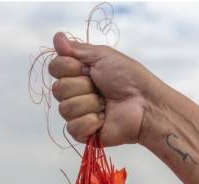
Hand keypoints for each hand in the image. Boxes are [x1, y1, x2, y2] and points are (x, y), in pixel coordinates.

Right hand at [48, 32, 162, 145]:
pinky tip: (104, 119)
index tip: (87, 68)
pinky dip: (91, 121)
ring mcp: (77, 114)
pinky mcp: (82, 133)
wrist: (144, 104)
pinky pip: (73, 127)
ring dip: (89, 104)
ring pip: (65, 109)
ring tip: (105, 104)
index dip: (68, 67)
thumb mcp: (102, 55)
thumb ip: (75, 48)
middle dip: (82, 87)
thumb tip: (56, 36)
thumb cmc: (128, 78)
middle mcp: (74, 93)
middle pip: (58, 89)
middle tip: (100, 88)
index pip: (55, 68)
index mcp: (77, 74)